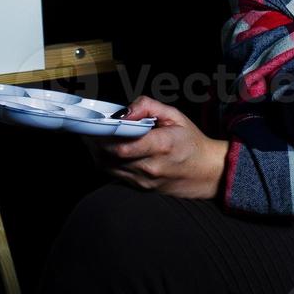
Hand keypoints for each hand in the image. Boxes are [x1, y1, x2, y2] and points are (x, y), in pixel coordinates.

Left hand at [78, 96, 229, 199]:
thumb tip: (125, 110)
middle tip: (87, 125)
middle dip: (95, 140)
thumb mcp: (175, 116)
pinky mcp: (140, 188)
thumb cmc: (191, 142)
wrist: (206, 172)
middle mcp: (150, 167)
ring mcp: (144, 181)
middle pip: (110, 156)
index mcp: (161, 146)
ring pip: (108, 167)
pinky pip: (114, 174)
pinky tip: (104, 148)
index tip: (95, 123)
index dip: (104, 135)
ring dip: (96, 151)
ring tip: (93, 135)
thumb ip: (148, 106)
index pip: (123, 145)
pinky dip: (104, 161)